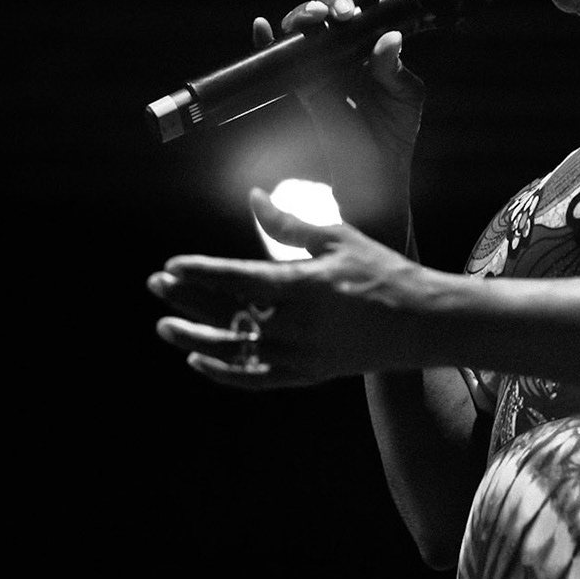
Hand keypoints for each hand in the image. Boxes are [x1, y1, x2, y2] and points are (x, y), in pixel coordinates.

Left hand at [150, 188, 440, 389]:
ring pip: (235, 352)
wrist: (422, 323)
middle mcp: (298, 326)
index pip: (238, 280)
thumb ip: (290, 224)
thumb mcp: (339, 239)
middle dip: (187, 300)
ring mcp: (301, 356)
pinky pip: (256, 380)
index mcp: (304, 287)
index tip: (172, 264)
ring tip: (165, 326)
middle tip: (156, 286)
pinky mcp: (308, 375)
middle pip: (228, 315)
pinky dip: (224, 373)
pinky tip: (198, 360)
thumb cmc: (383, 273)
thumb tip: (254, 198)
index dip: (201, 273)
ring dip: (195, 338)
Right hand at [259, 0, 426, 241]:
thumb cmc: (395, 129)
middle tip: (344, 14)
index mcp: (372, 43)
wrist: (374, 169)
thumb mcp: (405, 97)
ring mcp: (321, 63)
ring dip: (304, 12)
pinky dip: (266, 41)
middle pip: (329, 7)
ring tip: (315, 18)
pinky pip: (278, 58)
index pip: (366, 6)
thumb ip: (395, 68)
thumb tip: (389, 38)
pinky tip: (263, 28)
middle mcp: (345, 47)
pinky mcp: (302, 84)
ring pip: (303, 26)